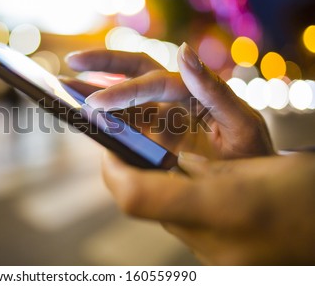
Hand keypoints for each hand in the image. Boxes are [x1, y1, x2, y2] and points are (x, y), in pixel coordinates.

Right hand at [66, 44, 273, 158]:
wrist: (253, 185)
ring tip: (64, 89)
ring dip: (94, 91)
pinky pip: (124, 126)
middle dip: (102, 64)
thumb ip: (214, 89)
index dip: (124, 92)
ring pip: (123, 98)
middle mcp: (174, 99)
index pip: (153, 82)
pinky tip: (83, 119)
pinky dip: (103, 121)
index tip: (96, 104)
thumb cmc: (253, 155)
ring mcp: (161, 118)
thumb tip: (183, 51)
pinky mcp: (152, 138)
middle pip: (134, 70)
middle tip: (71, 63)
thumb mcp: (242, 124)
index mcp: (193, 92)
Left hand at [103, 151, 314, 264]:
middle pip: (145, 207)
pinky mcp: (221, 262)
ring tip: (179, 163)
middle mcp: (209, 241)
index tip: (110, 144)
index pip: (133, 195)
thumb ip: (203, 167)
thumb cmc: (306, 192)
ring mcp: (214, 258)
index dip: (112, 168)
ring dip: (162, 189)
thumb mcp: (253, 164)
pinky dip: (184, 204)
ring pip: (165, 217)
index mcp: (216, 207)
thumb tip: (171, 164)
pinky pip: (186, 228)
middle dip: (135, 174)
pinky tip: (203, 187)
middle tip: (138, 144)